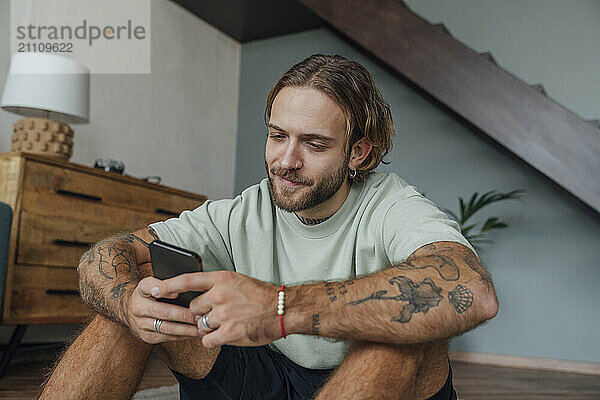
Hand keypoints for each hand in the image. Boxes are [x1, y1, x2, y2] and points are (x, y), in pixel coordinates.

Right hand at [124, 277, 199, 343]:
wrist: (127, 307)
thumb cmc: (143, 294)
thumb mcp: (146, 283)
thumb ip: (160, 284)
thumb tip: (175, 293)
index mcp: (140, 305)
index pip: (163, 310)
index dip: (180, 313)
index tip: (196, 311)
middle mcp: (140, 320)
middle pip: (167, 323)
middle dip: (187, 323)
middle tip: (203, 321)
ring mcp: (143, 331)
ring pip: (168, 333)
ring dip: (187, 332)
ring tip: (202, 329)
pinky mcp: (148, 338)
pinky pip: (168, 339)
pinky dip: (182, 336)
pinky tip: (193, 333)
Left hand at [152, 271, 280, 347]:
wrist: (282, 309)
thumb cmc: (260, 295)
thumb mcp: (237, 281)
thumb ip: (216, 286)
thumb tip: (197, 296)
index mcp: (222, 278)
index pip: (187, 280)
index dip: (168, 285)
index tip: (154, 290)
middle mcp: (220, 294)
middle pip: (193, 308)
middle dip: (202, 313)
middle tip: (219, 313)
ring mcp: (224, 314)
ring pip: (201, 325)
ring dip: (210, 327)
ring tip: (228, 322)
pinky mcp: (229, 332)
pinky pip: (207, 340)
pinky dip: (214, 340)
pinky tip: (227, 334)